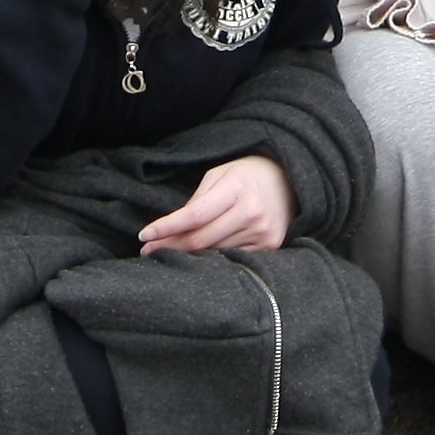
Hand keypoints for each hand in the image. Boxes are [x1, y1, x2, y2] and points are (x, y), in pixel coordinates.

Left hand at [139, 152, 294, 253]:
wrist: (290, 179)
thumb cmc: (247, 174)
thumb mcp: (220, 174)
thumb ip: (197, 200)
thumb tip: (172, 228)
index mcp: (236, 187)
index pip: (195, 214)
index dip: (167, 227)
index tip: (144, 236)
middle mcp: (251, 211)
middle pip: (201, 239)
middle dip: (170, 246)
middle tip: (148, 251)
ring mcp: (262, 232)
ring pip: (214, 253)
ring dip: (188, 256)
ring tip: (168, 254)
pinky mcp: (270, 246)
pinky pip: (233, 258)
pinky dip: (213, 260)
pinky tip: (198, 260)